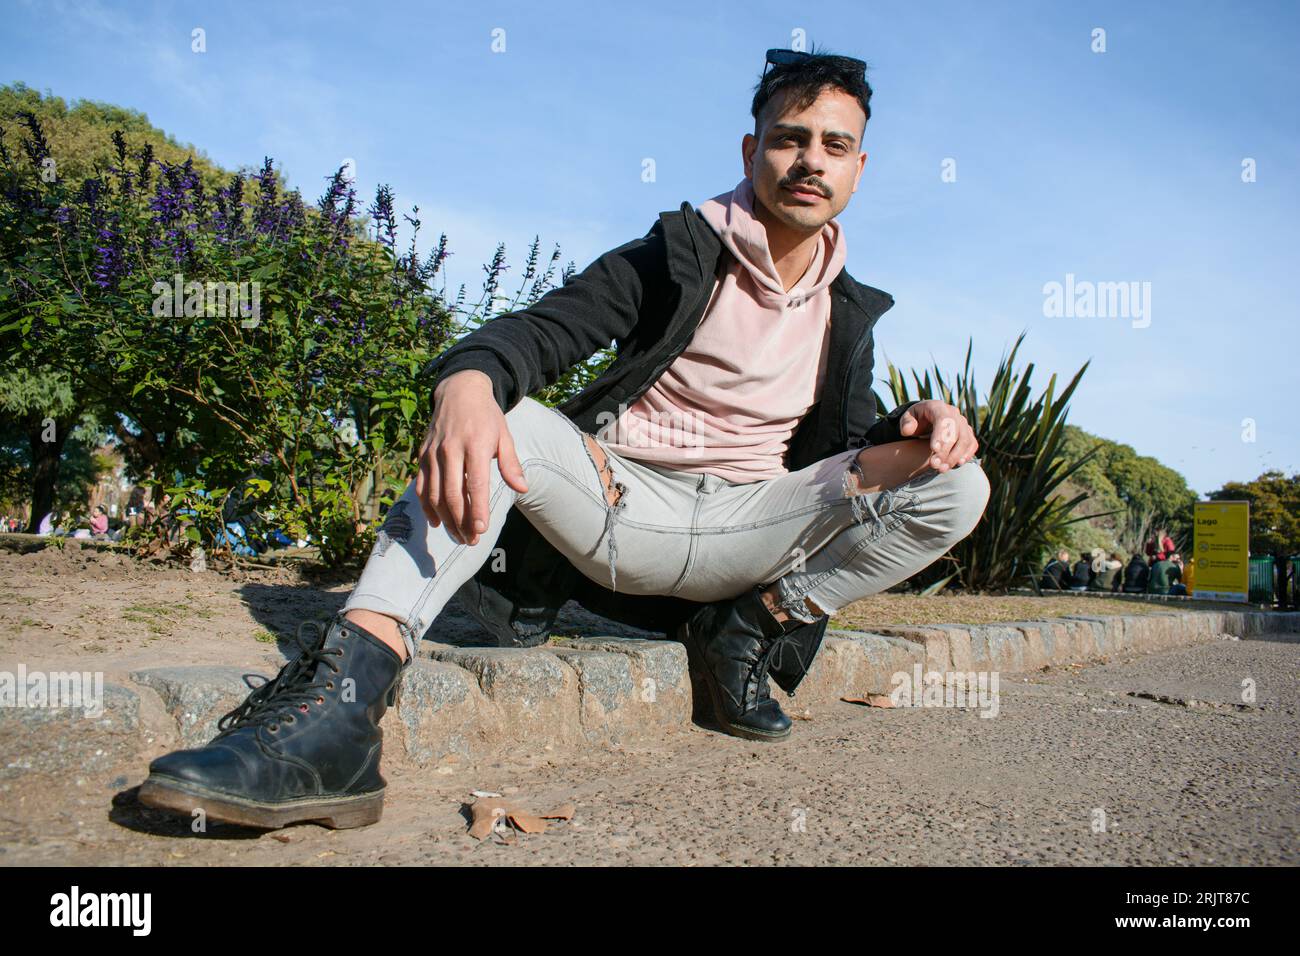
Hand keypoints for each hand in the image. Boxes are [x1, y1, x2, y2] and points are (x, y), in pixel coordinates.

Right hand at [414, 370, 528, 545]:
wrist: (459, 391)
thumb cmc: (486, 416)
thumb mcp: (504, 435)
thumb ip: (511, 464)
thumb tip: (522, 488)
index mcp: (475, 445)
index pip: (475, 484)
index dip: (477, 509)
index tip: (481, 529)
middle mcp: (451, 450)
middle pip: (453, 494)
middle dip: (462, 521)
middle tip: (471, 540)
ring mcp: (433, 453)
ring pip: (435, 494)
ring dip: (446, 519)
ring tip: (459, 536)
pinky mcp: (422, 456)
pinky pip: (422, 486)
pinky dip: (427, 507)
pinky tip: (437, 522)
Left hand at [898, 399, 978, 471]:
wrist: (927, 419)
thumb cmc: (916, 419)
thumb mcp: (907, 417)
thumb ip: (906, 423)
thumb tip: (908, 430)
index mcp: (937, 407)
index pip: (944, 420)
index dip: (941, 435)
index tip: (934, 450)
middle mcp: (954, 414)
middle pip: (956, 432)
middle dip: (946, 451)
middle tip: (934, 465)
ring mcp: (963, 424)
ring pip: (966, 440)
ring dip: (955, 457)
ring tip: (942, 469)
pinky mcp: (968, 434)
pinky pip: (972, 444)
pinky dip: (967, 454)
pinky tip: (958, 464)